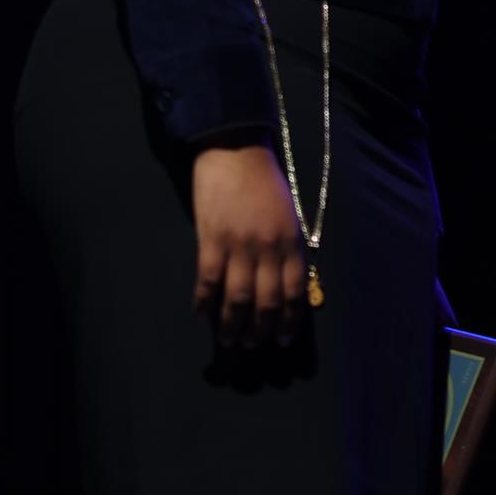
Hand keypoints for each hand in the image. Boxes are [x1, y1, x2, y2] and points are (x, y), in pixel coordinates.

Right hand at [191, 144, 305, 352]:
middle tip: (252, 346)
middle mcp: (269, 247)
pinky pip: (208, 279)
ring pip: (237, 297)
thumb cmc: (263, 181)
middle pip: (266, 301)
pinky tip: (201, 315)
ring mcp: (239, 244)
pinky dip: (204, 302)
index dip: (288, 320)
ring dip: (232, 325)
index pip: (294, 291)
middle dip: (260, 330)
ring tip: (228, 341)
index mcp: (291, 241)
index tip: (282, 340)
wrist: (235, 148)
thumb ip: (287, 247)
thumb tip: (285, 284)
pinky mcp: (211, 238)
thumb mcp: (287, 214)